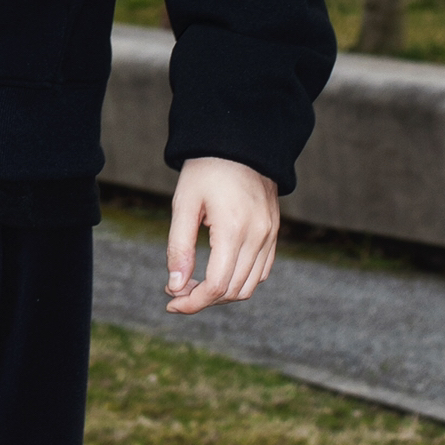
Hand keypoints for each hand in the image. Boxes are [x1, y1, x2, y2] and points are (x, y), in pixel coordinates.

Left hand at [165, 157, 278, 312]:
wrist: (240, 142)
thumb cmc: (205, 170)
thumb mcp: (184, 204)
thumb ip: (178, 247)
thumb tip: (175, 287)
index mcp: (234, 229)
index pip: (217, 285)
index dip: (192, 302)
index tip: (170, 302)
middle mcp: (258, 236)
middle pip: (233, 290)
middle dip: (202, 299)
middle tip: (176, 291)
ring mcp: (270, 235)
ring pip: (249, 286)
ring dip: (221, 293)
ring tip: (194, 284)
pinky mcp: (274, 232)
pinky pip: (261, 271)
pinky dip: (240, 281)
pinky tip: (217, 273)